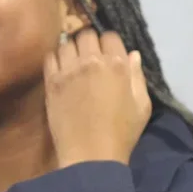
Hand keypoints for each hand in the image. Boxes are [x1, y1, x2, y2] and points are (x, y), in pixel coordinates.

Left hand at [43, 29, 151, 167]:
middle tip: (88, 57)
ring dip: (71, 49)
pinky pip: (50, 57)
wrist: (90, 156)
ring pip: (66, 43)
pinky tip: (60, 70)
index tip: (107, 54)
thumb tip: (132, 55)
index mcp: (118, 65)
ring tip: (73, 63)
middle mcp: (92, 61)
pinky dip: (55, 59)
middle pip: (86, 34)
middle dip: (89, 42)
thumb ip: (138, 77)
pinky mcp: (52, 82)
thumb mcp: (142, 106)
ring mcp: (69, 70)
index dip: (109, 44)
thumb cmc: (122, 134)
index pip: (110, 36)